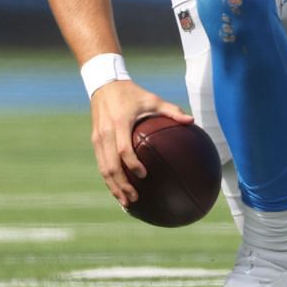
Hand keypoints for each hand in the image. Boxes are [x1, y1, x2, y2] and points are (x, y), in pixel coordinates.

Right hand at [90, 80, 190, 207]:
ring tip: (126, 202)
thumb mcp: (152, 99)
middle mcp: (105, 133)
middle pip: (110, 165)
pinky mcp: (95, 141)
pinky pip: (101, 164)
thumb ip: (171, 110)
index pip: (123, 149)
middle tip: (135, 198)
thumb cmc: (132, 94)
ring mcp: (98, 138)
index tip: (144, 174)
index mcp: (120, 122)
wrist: (104, 84)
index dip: (132, 163)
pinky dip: (109, 179)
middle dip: (121, 184)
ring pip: (103, 168)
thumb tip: (192, 120)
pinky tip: (119, 189)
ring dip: (113, 186)